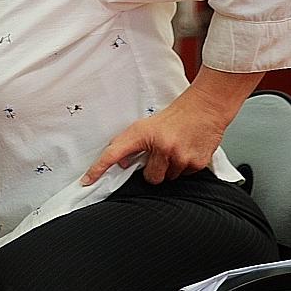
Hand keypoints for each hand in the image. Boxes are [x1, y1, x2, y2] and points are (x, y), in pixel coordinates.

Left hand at [81, 90, 231, 185]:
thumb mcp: (145, 126)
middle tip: (162, 154)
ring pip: (169, 178)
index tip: (87, 181)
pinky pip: (185, 176)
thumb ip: (130, 144)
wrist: (203, 109)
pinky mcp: (197, 163)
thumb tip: (121, 164)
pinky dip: (185, 167)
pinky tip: (187, 151)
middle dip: (155, 170)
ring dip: (171, 168)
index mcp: (142, 134)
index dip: (98, 169)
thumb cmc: (174, 117)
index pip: (114, 153)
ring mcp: (179, 156)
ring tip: (176, 149)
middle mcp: (160, 146)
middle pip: (151, 178)